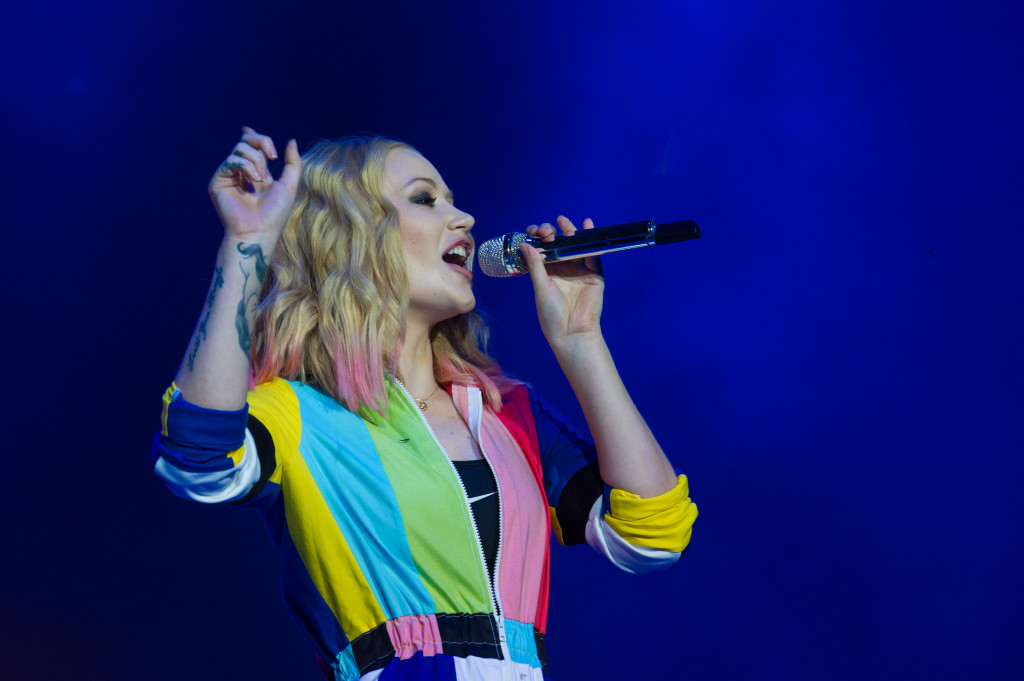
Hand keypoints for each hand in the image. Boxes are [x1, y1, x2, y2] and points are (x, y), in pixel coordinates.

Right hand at [209, 126, 301, 243]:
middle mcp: (240, 174)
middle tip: (272, 157)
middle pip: (245, 142)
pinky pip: (231, 160)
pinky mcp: (218, 182)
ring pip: (240, 148)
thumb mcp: (289, 185)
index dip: (255, 136)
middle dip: (262, 142)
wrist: (260, 232)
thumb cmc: (275, 214)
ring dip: (257, 160)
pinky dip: (246, 166)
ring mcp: (228, 178)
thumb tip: (291, 140)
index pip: (252, 147)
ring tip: (262, 180)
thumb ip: (293, 163)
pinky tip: (254, 180)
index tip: (260, 136)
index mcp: (255, 175)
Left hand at [519, 215, 604, 346]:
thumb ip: (535, 264)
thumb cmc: (551, 314)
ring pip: (575, 245)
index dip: (537, 238)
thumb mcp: (540, 287)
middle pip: (558, 244)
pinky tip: (587, 225)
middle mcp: (563, 269)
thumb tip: (524, 243)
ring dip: (569, 231)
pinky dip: (591, 240)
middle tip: (547, 230)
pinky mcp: (594, 274)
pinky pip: (593, 254)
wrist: (571, 332)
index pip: (542, 249)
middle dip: (552, 233)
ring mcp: (579, 270)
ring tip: (563, 222)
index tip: (533, 231)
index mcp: (547, 272)